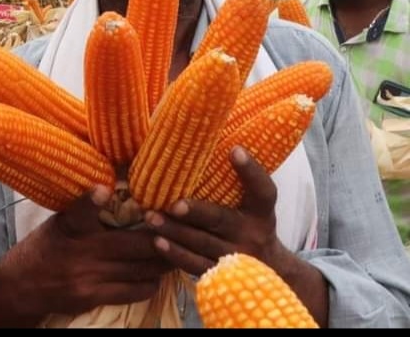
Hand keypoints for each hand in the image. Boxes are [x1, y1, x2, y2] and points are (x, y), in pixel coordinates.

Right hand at [0, 186, 171, 326]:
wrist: (20, 287)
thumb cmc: (43, 248)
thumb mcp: (57, 223)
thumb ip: (84, 214)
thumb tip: (116, 193)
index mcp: (67, 227)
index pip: (78, 211)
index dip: (91, 199)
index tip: (104, 189)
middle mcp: (79, 252)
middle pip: (131, 245)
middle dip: (161, 237)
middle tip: (182, 227)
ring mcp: (88, 278)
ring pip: (140, 269)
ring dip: (163, 260)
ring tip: (179, 249)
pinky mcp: (93, 297)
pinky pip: (133, 291)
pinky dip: (150, 282)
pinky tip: (157, 275)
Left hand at [144, 146, 290, 275]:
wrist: (269, 275)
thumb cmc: (248, 227)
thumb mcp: (252, 207)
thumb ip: (235, 183)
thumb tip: (197, 145)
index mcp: (261, 213)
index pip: (263, 190)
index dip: (251, 171)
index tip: (235, 150)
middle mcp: (252, 235)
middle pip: (222, 220)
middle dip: (195, 212)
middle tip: (172, 204)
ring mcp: (236, 259)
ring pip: (202, 244)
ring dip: (175, 231)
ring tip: (151, 218)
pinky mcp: (220, 277)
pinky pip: (195, 265)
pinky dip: (175, 254)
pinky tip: (157, 242)